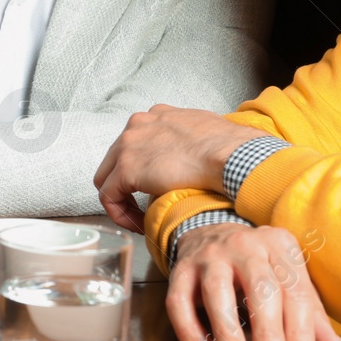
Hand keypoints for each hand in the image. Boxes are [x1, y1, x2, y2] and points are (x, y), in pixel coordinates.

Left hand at [93, 105, 265, 229]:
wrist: (231, 155)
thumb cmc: (231, 150)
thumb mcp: (206, 133)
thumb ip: (192, 140)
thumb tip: (197, 157)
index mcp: (157, 116)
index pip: (136, 143)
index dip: (142, 169)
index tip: (156, 188)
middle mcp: (137, 125)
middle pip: (116, 159)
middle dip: (127, 185)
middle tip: (143, 207)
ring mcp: (128, 145)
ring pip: (108, 178)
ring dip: (123, 201)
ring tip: (141, 219)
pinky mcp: (127, 169)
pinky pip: (109, 196)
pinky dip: (120, 213)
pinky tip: (139, 225)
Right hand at [165, 222, 340, 340]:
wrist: (210, 233)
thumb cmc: (260, 269)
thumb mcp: (288, 283)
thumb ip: (311, 316)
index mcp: (279, 245)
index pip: (294, 290)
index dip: (299, 330)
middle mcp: (244, 244)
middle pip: (259, 288)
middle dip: (268, 332)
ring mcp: (209, 254)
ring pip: (217, 291)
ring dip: (228, 331)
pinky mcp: (180, 269)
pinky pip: (179, 301)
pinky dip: (190, 330)